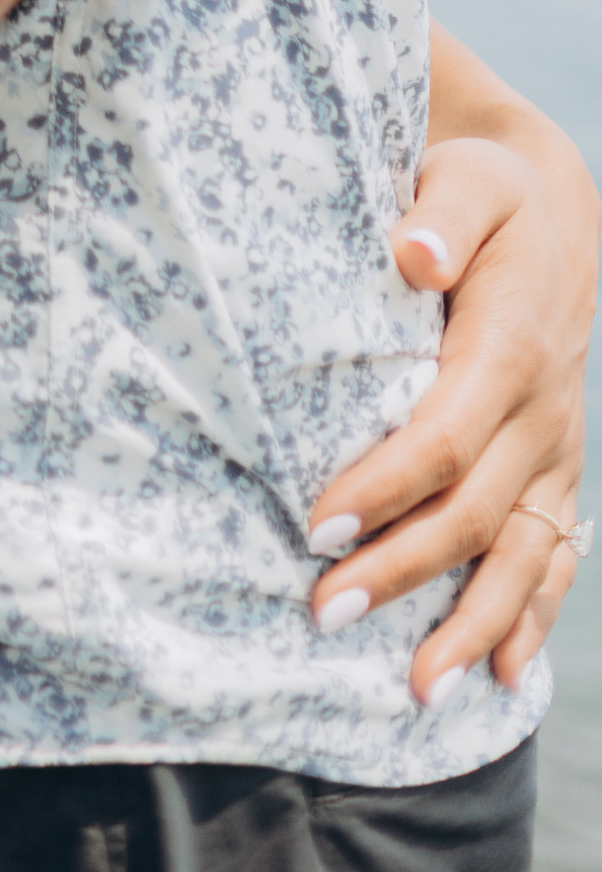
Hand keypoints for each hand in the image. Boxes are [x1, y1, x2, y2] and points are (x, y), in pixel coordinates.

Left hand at [306, 111, 598, 697]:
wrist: (552, 213)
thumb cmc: (486, 195)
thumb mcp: (467, 182)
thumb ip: (443, 215)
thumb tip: (414, 253)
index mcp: (509, 347)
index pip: (442, 436)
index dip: (383, 486)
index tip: (316, 526)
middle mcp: (541, 411)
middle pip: (471, 509)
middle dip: (401, 569)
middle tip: (322, 612)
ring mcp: (554, 449)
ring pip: (517, 552)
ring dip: (468, 622)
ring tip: (416, 688)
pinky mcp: (555, 469)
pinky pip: (554, 553)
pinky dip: (530, 614)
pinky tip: (500, 672)